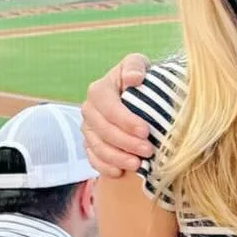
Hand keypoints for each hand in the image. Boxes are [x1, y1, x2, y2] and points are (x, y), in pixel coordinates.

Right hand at [82, 55, 153, 177]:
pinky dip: (105, 167)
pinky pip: (93, 159)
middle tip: (148, 150)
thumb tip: (134, 78)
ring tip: (138, 165)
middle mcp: (89, 110)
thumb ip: (135, 66)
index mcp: (99, 90)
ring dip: (117, 158)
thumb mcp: (138, 64)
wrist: (136, 95)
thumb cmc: (139, 78)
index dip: (125, 121)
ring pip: (98, 147)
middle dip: (126, 143)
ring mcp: (88, 129)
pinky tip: (121, 172)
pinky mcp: (90, 144)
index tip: (146, 131)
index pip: (109, 107)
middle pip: (103, 130)